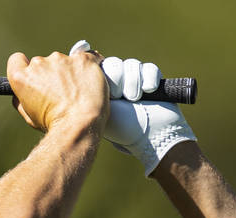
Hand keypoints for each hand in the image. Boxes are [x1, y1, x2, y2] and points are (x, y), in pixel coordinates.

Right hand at [5, 42, 106, 132]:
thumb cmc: (54, 123)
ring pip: (63, 61)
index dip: (24, 67)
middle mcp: (39, 64)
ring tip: (77, 92)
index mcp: (22, 78)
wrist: (80, 123)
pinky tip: (90, 80)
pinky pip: (86, 56)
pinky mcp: (82, 58)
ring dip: (68, 72)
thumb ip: (22, 101)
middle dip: (49, 74)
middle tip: (60, 92)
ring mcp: (62, 59)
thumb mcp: (30, 117)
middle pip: (42, 63)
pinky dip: (87, 67)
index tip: (32, 75)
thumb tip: (20, 95)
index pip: (16, 60)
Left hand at [98, 51, 196, 174]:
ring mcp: (134, 83)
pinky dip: (149, 77)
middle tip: (118, 96)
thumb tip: (82, 66)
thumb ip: (88, 91)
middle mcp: (116, 87)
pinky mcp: (151, 81)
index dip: (101, 72)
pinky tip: (149, 90)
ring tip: (134, 98)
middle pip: (113, 63)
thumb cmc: (122, 128)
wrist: (153, 135)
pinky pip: (148, 68)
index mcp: (99, 93)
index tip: (105, 89)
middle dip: (117, 77)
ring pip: (131, 64)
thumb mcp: (98, 108)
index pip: (96, 68)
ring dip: (133, 80)